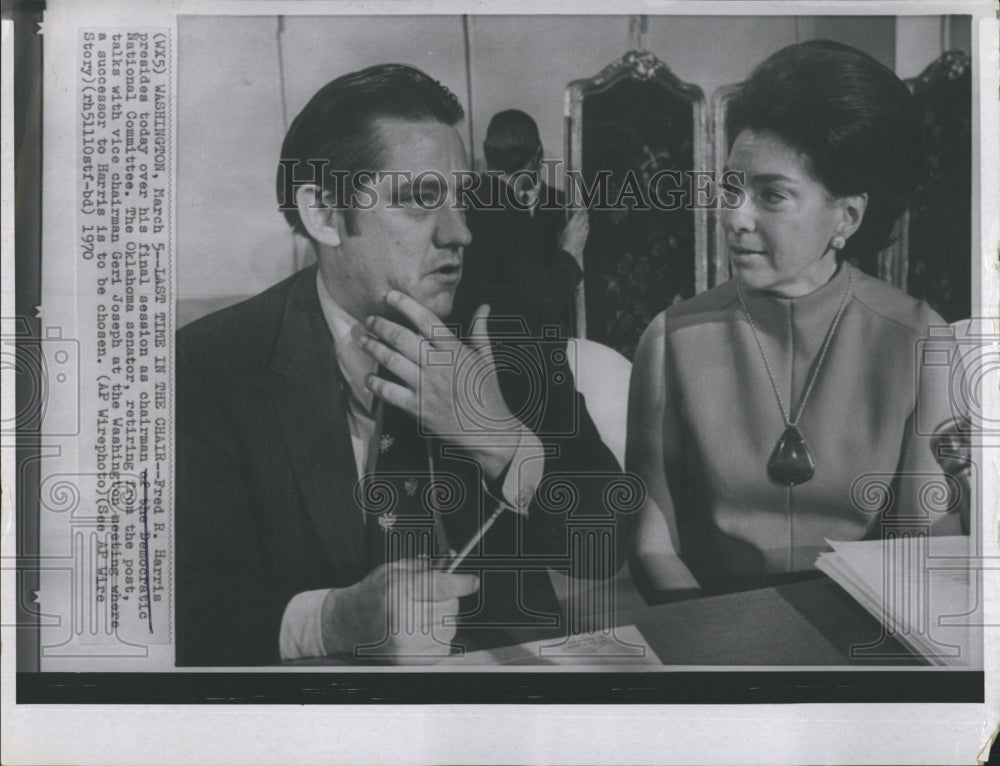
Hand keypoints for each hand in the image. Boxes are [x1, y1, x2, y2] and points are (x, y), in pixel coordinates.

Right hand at [321, 559, 478, 660]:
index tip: (471, 582)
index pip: (441, 587)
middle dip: (448, 599)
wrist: (348, 623)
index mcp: (398, 591)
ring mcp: (406, 644)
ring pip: (450, 628)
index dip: (462, 583)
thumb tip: (453, 560)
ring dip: (444, 619)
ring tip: (423, 614)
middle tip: (432, 597)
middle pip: (450, 607)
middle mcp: (402, 619)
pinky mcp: (409, 661)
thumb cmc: (372, 594)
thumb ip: (426, 566)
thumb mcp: (395, 569)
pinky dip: (439, 638)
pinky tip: (423, 631)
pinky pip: (444, 647)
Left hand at [360, 290, 521, 481]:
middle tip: (370, 320)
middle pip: (402, 338)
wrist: (488, 431)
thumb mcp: (487, 359)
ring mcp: (426, 387)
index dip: (406, 305)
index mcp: (455, 351)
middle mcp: (438, 365)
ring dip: (374, 348)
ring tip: (363, 340)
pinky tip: (367, 377)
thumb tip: (484, 307)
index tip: (390, 295)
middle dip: (382, 326)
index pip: (427, 321)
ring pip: (392, 361)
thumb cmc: (488, 394)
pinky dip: (375, 383)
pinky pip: (390, 391)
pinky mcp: (417, 408)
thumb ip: (480, 331)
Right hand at [558, 208, 589, 258]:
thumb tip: (560, 227)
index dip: (579, 210)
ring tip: (586, 214)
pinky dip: (587, 225)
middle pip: (583, 218)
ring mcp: (582, 233)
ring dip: (586, 218)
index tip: (580, 206)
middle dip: (584, 212)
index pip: (577, 215)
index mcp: (571, 225)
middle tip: (584, 208)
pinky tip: (587, 224)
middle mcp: (578, 228)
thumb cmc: (563, 245)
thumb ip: (560, 229)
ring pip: (586, 223)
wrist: (570, 254)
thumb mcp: (559, 235)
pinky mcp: (584, 237)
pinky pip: (587, 229)